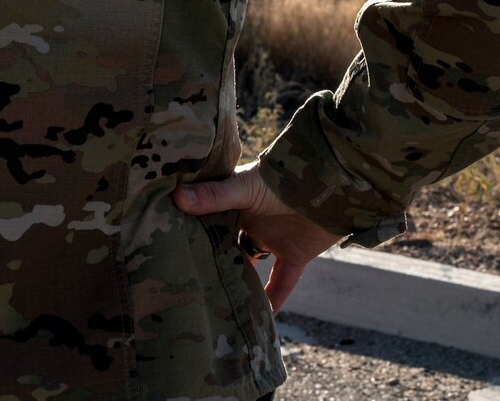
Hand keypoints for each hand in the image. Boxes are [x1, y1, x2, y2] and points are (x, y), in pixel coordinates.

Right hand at [173, 162, 339, 311]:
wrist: (331, 183)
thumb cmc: (283, 177)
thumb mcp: (244, 187)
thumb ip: (214, 196)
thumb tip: (176, 197)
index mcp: (235, 204)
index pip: (207, 224)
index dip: (191, 238)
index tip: (168, 255)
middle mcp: (252, 224)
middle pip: (227, 249)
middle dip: (211, 266)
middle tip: (187, 290)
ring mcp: (273, 240)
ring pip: (251, 268)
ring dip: (239, 285)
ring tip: (215, 308)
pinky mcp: (296, 255)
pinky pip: (282, 283)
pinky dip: (273, 300)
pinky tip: (262, 321)